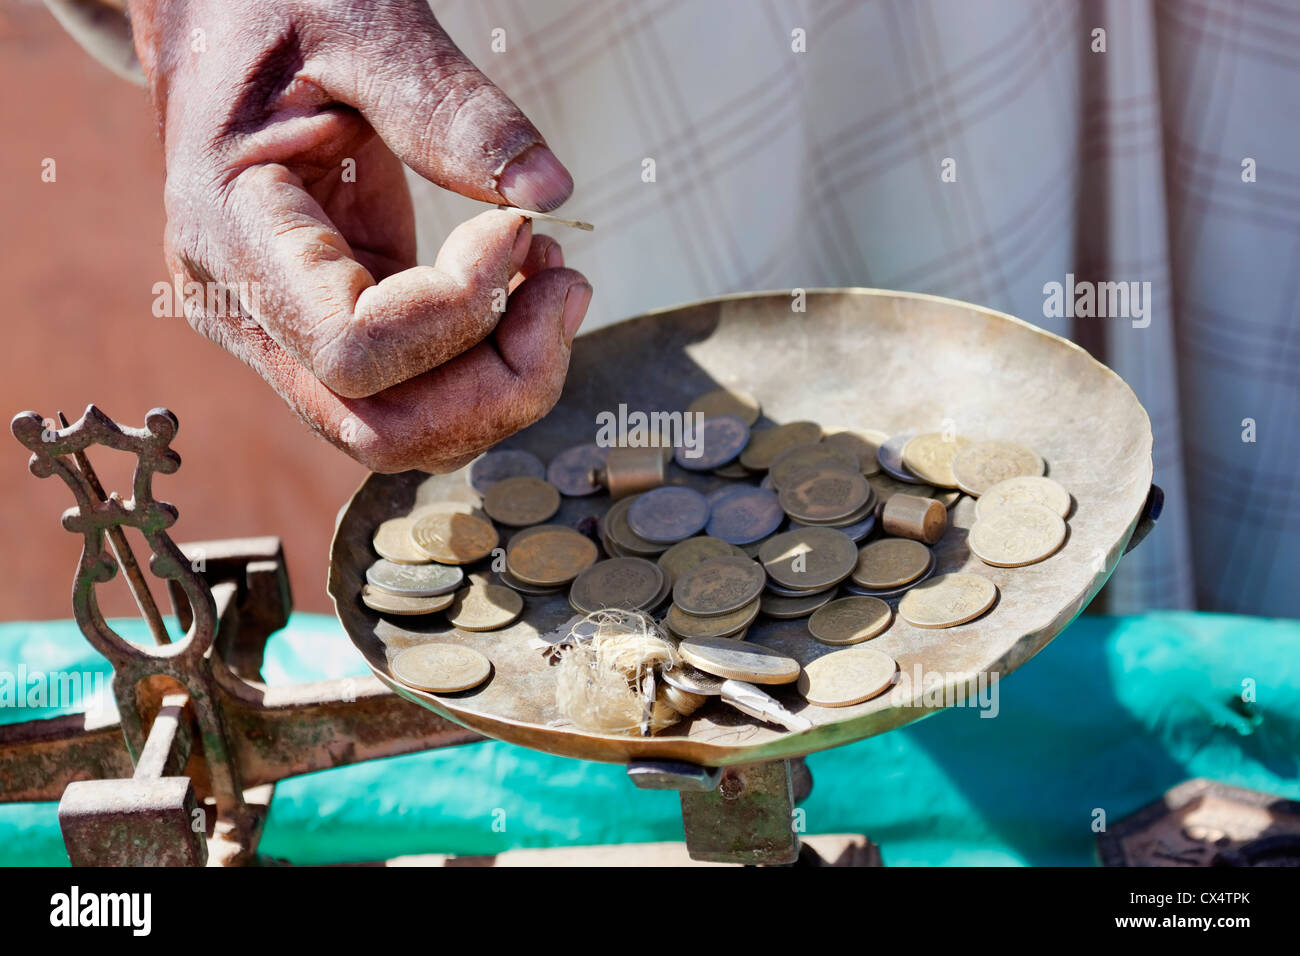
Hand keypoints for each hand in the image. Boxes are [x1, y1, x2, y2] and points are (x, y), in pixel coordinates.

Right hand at [127, 0, 591, 471]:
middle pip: (386, 429)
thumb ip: (447, 107)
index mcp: (232, 237)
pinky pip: (420, 396)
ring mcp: (287, 336)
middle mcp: (248, 313)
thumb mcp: (360, 26)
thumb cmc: (277, 8)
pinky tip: (522, 286)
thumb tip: (549, 194)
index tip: (516, 229)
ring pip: (408, 433)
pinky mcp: (334, 336)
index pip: (357, 352)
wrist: (219, 20)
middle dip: (502, 382)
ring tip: (550, 277)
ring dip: (505, 381)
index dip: (460, 310)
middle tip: (564, 283)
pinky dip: (490, 363)